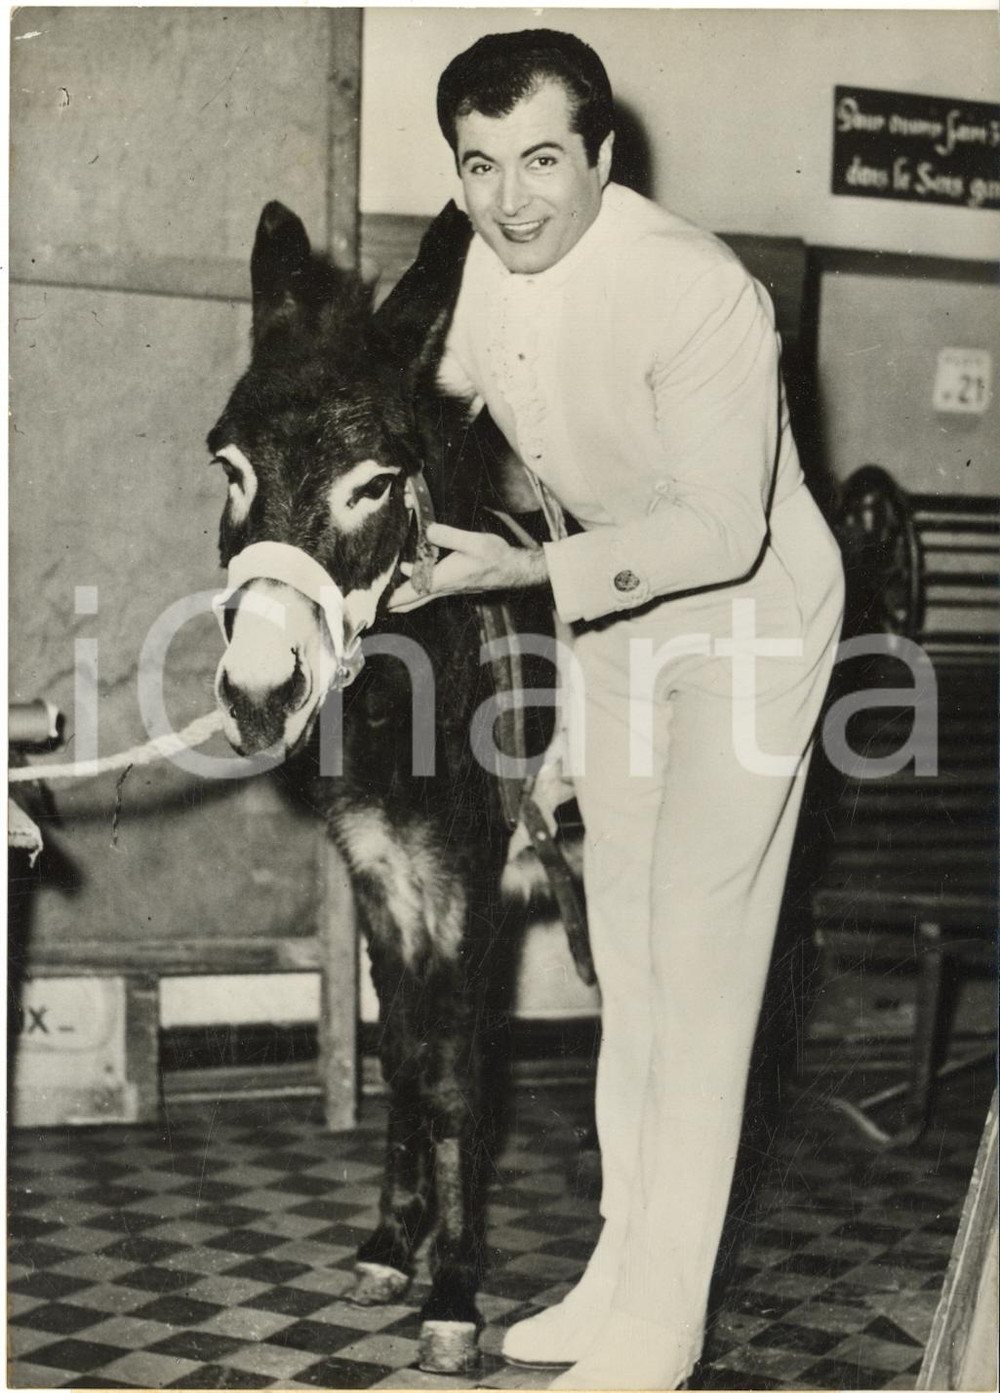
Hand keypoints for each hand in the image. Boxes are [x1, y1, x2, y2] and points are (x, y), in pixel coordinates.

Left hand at [387, 523, 547, 612]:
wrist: (514, 569)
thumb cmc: (496, 557)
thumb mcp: (474, 542)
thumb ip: (449, 536)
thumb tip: (427, 531)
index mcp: (442, 579)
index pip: (410, 593)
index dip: (391, 598)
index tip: (374, 604)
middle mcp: (442, 587)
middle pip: (411, 600)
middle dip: (392, 603)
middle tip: (372, 607)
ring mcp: (448, 587)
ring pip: (419, 596)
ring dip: (401, 596)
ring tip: (384, 594)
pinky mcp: (454, 583)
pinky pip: (428, 589)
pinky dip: (414, 587)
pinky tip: (408, 571)